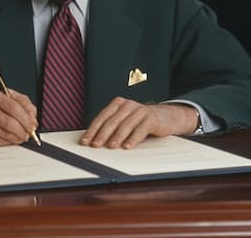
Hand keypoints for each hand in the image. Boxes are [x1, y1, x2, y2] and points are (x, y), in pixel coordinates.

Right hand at [0, 89, 37, 145]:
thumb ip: (18, 102)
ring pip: (9, 134)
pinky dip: (10, 141)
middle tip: (30, 132)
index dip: (28, 118)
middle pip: (14, 122)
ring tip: (21, 136)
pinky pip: (2, 141)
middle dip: (26, 130)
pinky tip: (10, 138)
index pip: (16, 107)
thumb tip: (33, 117)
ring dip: (19, 137)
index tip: (33, 123)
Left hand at [80, 98, 196, 148]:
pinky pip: (140, 129)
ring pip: (125, 125)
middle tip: (95, 145)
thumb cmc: (140, 121)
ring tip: (110, 147)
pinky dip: (133, 139)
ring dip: (117, 137)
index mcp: (118, 104)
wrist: (165, 117)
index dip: (92, 130)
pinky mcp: (151, 118)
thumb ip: (111, 127)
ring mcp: (140, 110)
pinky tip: (127, 147)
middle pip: (112, 121)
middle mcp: (128, 105)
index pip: (102, 117)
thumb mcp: (124, 121)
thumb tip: (93, 141)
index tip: (85, 141)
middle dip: (102, 134)